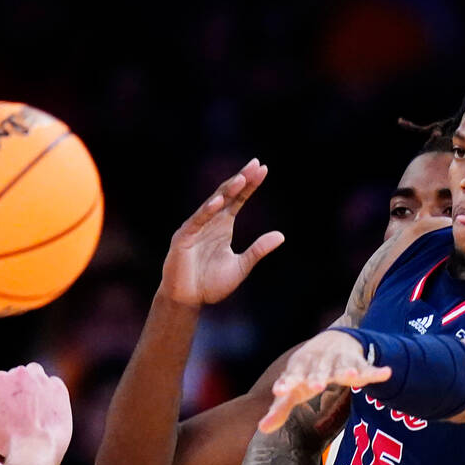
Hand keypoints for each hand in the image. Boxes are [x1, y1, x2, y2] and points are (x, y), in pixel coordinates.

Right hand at [0, 363, 71, 460]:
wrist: (40, 451)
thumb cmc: (7, 441)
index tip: (0, 418)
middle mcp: (20, 373)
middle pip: (11, 379)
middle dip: (12, 394)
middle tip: (16, 418)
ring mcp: (41, 379)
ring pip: (32, 377)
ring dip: (30, 388)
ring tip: (30, 412)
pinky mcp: (59, 388)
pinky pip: (51, 385)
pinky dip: (48, 395)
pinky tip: (44, 413)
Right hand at [160, 158, 284, 305]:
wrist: (188, 300)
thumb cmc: (210, 284)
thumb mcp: (241, 266)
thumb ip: (258, 250)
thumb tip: (281, 235)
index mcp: (223, 226)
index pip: (239, 200)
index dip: (251, 185)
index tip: (263, 169)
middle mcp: (210, 222)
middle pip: (227, 195)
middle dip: (241, 179)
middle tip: (255, 164)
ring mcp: (196, 228)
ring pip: (212, 204)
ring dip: (227, 191)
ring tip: (241, 179)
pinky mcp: (183, 238)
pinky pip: (196, 221)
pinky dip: (206, 211)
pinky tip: (219, 202)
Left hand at [258, 331, 390, 432]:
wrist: (330, 341)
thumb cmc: (307, 372)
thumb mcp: (293, 388)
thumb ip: (279, 409)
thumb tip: (262, 428)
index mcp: (299, 370)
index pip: (290, 378)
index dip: (285, 384)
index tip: (278, 391)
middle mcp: (318, 364)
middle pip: (317, 372)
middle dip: (316, 378)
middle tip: (315, 386)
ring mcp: (338, 362)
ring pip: (342, 367)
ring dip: (347, 370)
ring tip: (353, 376)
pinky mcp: (357, 363)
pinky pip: (368, 368)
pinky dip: (376, 372)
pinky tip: (386, 373)